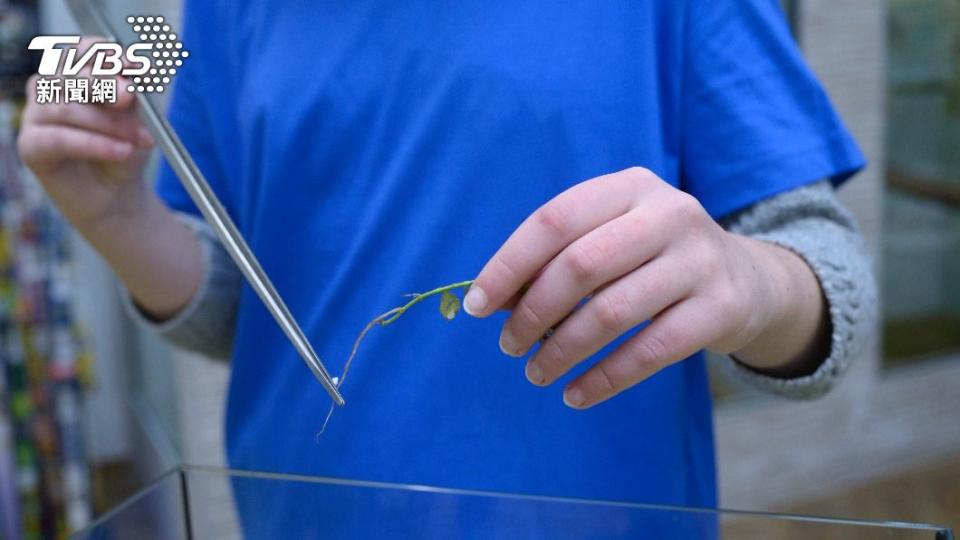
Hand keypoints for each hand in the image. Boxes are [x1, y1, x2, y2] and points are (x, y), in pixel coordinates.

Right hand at [18, 37, 154, 232]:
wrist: (117, 191)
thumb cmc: (125, 147)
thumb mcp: (139, 117)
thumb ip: (137, 94)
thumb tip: (138, 73)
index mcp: (76, 72)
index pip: (83, 50)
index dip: (107, 55)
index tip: (136, 66)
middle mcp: (50, 87)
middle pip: (71, 74)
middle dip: (106, 86)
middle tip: (131, 98)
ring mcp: (36, 114)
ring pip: (67, 108)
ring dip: (108, 123)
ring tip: (141, 139)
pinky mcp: (30, 145)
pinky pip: (58, 139)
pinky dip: (93, 144)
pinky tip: (121, 151)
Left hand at [465, 167, 825, 408]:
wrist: (748, 280)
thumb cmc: (654, 258)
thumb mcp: (614, 237)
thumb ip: (560, 257)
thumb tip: (492, 301)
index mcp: (630, 187)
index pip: (554, 220)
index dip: (508, 265)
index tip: (477, 306)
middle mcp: (669, 214)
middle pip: (580, 265)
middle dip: (532, 312)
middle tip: (508, 345)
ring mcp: (699, 260)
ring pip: (611, 313)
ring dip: (562, 351)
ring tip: (535, 373)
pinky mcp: (721, 308)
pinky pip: (650, 351)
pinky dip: (604, 379)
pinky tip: (576, 394)